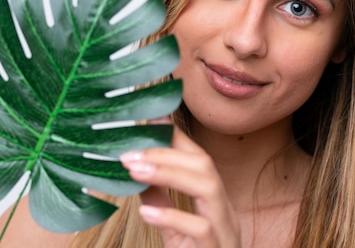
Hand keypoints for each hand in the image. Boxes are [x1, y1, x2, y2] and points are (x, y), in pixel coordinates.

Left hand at [120, 124, 240, 247]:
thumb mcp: (174, 229)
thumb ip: (160, 201)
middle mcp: (225, 213)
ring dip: (169, 173)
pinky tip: (146, 212)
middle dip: (166, 153)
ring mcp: (225, 232)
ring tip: (134, 171)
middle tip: (129, 154)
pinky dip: (172, 216)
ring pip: (208, 188)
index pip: (199, 158)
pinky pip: (202, 229)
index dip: (175, 136)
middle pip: (205, 165)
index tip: (148, 122)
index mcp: (216, 203)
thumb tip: (137, 170)